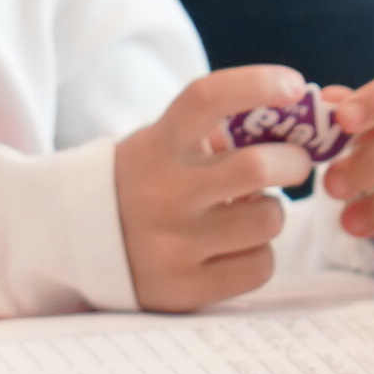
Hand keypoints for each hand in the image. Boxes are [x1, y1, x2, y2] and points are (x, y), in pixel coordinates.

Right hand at [117, 65, 320, 311]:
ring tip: (246, 212)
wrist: (79, 242)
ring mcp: (171, 245)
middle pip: (257, 167)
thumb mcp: (164, 146)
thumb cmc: (145, 183)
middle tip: (293, 164)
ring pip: (268, 220)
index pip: (206, 99)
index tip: (293, 86)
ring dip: (271, 212)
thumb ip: (217, 133)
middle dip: (292, 162)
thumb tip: (295, 127)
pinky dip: (259, 254)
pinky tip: (234, 248)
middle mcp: (162, 193)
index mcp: (158, 146)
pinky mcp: (184, 289)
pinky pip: (260, 266)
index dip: (257, 84)